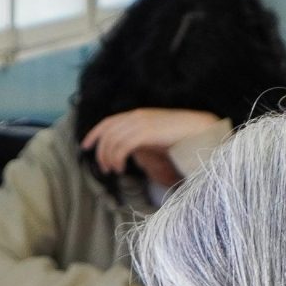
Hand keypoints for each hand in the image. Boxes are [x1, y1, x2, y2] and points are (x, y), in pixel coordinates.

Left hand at [78, 108, 227, 185]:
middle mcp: (137, 116)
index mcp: (138, 115)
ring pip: (112, 139)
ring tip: (113, 170)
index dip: (94, 134)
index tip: (84, 147)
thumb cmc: (181, 137)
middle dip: (100, 150)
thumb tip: (129, 154)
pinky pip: (122, 145)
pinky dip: (117, 157)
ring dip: (108, 157)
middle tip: (103, 168)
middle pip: (107, 132)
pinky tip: (121, 168)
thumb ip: (141, 141)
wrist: (200, 131)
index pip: (108, 122)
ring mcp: (141, 123)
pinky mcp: (146, 132)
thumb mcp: (156, 138)